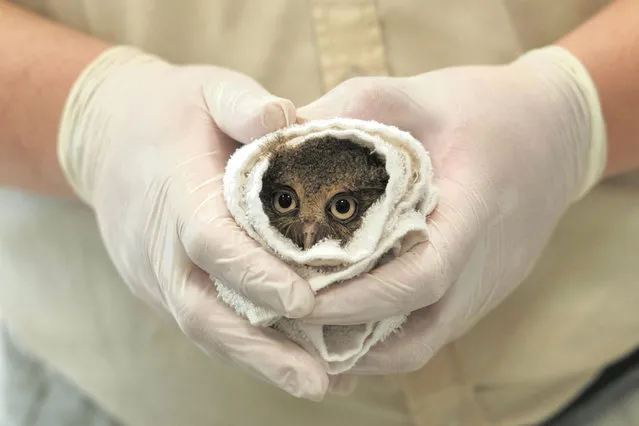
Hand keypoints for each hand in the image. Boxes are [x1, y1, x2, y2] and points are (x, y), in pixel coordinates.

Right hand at [57, 46, 328, 398]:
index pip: (210, 241)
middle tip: (317, 380)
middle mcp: (160, 244)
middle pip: (203, 308)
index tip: (302, 303)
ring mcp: (154, 272)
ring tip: (315, 384)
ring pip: (203, 327)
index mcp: (176, 191)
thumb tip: (285, 119)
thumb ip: (243, 102)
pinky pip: (201, 322)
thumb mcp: (209, 89)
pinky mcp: (160, 286)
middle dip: (259, 349)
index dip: (253, 274)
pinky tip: (287, 363)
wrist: (110, 136)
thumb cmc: (173, 111)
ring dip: (256, 361)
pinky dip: (243, 348)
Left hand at [297, 46, 606, 373]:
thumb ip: (356, 107)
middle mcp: (486, 266)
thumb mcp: (421, 94)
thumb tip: (285, 135)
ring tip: (308, 325)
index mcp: (476, 212)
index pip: (420, 278)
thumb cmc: (488, 109)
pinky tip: (348, 314)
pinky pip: (432, 330)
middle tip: (287, 315)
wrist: (558, 130)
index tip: (300, 298)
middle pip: (417, 332)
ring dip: (364, 344)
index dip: (357, 300)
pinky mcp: (482, 291)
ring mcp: (487, 287)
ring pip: (422, 343)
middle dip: (347, 333)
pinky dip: (386, 333)